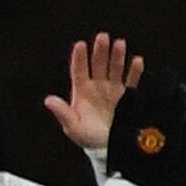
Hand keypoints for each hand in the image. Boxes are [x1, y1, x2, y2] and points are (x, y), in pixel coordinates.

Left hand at [43, 31, 143, 150]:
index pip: (79, 71)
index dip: (79, 58)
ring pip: (115, 68)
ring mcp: (113, 90)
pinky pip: (132, 80)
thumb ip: (62, 112)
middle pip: (98, 65)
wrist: (109, 148)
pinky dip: (135, 71)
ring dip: (117, 56)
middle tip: (102, 37)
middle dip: (100, 51)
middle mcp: (98, 87)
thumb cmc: (88, 137)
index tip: (80, 45)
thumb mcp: (72, 126)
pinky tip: (136, 61)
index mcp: (82, 92)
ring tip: (119, 44)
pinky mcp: (127, 96)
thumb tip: (48, 100)